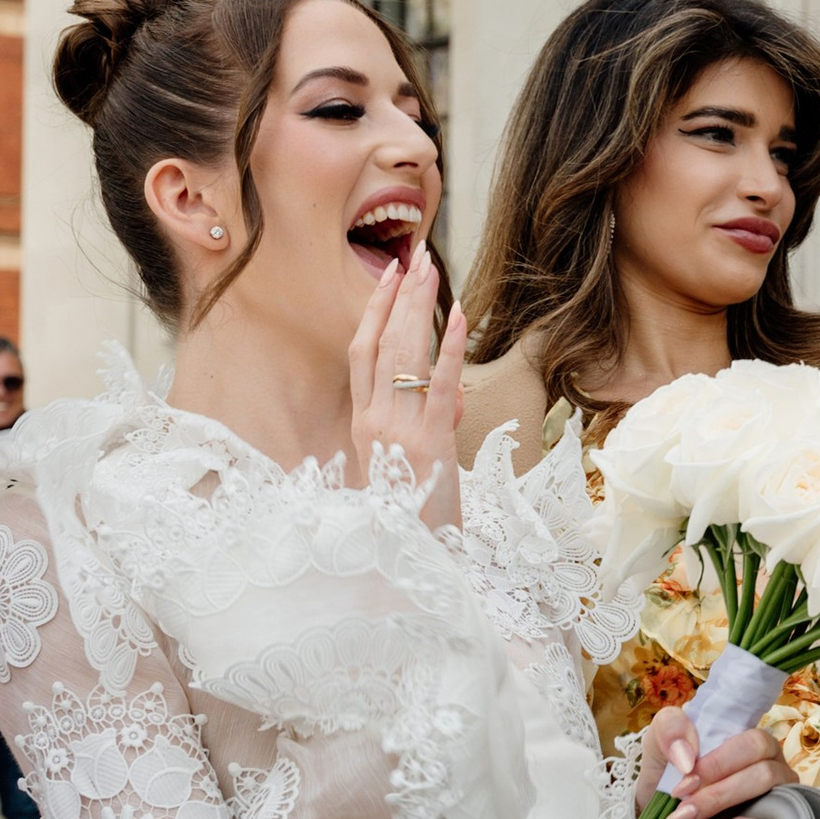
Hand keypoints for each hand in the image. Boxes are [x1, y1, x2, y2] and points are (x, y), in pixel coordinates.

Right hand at [348, 245, 467, 517]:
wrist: (405, 562)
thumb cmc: (408, 519)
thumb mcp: (409, 467)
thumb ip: (425, 426)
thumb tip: (448, 396)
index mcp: (362, 425)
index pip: (361, 353)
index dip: (373, 311)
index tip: (388, 276)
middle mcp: (374, 421)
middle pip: (381, 342)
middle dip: (399, 296)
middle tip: (416, 256)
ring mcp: (399, 431)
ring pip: (404, 355)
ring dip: (418, 307)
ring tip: (430, 269)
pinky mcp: (430, 443)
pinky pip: (440, 385)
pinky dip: (449, 348)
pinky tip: (458, 315)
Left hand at [638, 706, 787, 818]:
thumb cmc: (669, 779)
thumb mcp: (659, 745)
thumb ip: (670, 729)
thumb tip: (686, 756)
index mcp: (756, 744)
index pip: (753, 745)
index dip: (719, 765)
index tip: (683, 786)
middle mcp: (777, 773)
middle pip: (766, 778)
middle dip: (721, 797)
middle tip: (685, 815)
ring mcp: (784, 809)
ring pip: (782, 816)